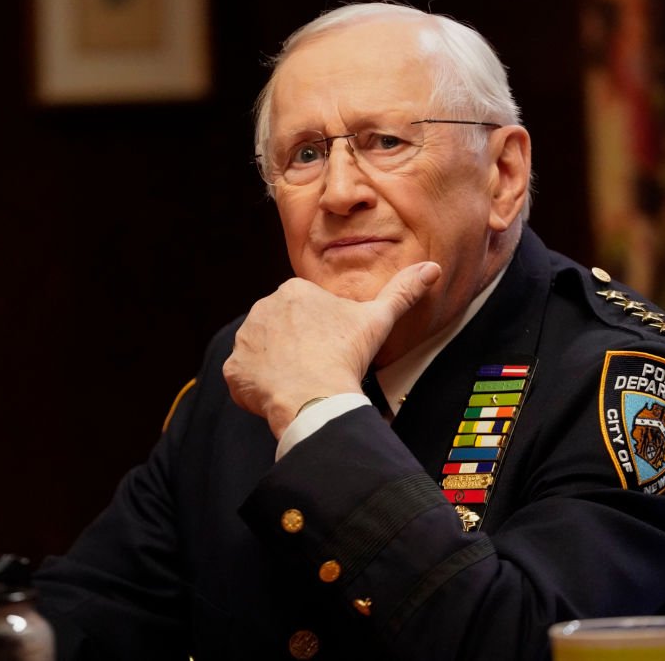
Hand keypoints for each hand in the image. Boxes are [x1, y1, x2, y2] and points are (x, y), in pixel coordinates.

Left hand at [222, 261, 441, 436]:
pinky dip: (258, 388)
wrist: (315, 396)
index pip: (305, 311)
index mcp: (293, 291)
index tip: (331, 349)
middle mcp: (261, 309)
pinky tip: (280, 395)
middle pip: (282, 330)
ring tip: (301, 381)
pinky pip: (244, 378)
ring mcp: (244, 340)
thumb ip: (402, 290)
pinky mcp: (233, 370)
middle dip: (296, 347)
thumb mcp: (378, 319)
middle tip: (318, 366)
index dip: (321, 333)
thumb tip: (431, 268)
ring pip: (262, 353)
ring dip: (277, 367)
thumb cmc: (345, 355)